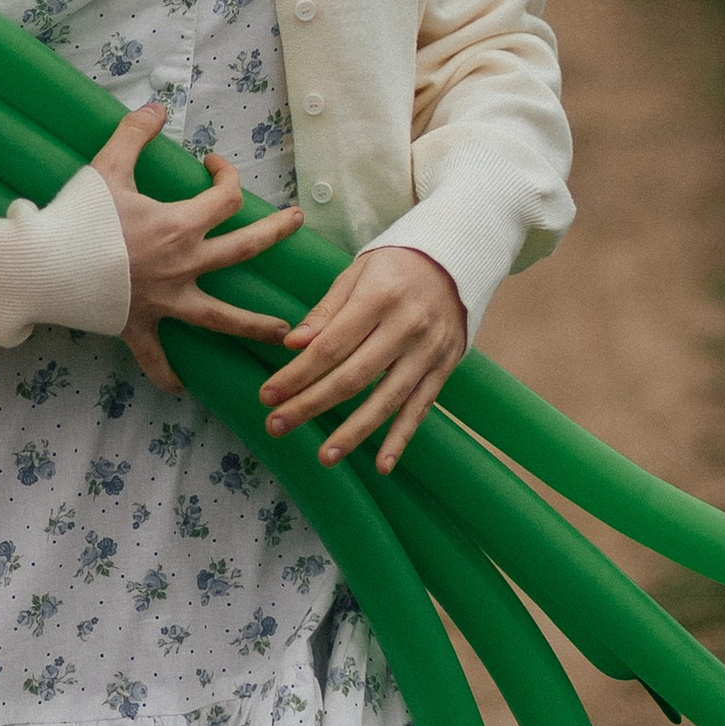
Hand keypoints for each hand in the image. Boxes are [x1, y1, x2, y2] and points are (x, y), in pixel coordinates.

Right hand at [93, 107, 303, 396]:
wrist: (44, 265)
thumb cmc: (78, 215)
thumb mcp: (107, 166)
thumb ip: (135, 134)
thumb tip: (158, 107)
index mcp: (180, 225)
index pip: (225, 198)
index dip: (228, 175)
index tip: (214, 164)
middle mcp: (183, 265)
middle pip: (242, 250)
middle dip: (273, 234)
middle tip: (296, 223)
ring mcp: (164, 301)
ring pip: (221, 317)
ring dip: (255, 325)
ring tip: (286, 334)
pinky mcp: (138, 326)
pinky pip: (156, 357)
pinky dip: (166, 374)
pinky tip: (180, 387)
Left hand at [259, 245, 466, 472]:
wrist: (457, 260)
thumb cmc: (395, 266)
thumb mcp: (358, 273)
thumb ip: (326, 310)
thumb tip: (293, 344)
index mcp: (379, 298)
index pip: (330, 346)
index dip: (296, 374)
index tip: (267, 395)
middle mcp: (406, 327)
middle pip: (352, 377)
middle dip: (311, 405)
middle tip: (277, 426)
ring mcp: (428, 351)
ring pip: (386, 400)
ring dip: (353, 432)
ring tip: (323, 456)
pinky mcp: (443, 368)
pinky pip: (420, 409)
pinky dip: (401, 438)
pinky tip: (382, 465)